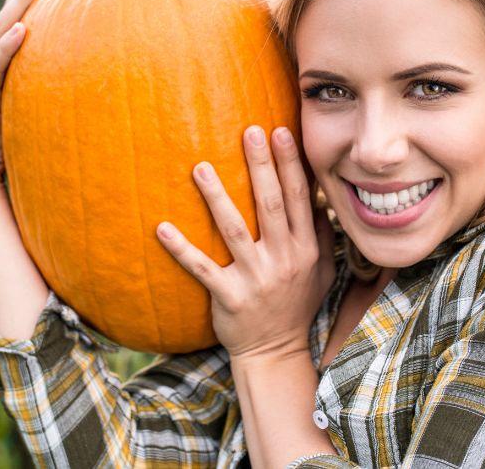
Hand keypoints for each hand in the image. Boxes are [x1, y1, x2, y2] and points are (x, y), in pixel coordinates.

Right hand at [0, 0, 71, 185]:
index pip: (21, 14)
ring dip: (22, 3)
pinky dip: (8, 46)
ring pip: (1, 28)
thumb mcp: (34, 102)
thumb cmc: (9, 136)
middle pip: (11, 11)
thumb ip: (51, 83)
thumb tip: (91, 74)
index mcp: (0, 57)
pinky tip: (23, 30)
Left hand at [155, 125, 337, 360]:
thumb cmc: (297, 304)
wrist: (276, 352)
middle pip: (271, 205)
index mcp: (305, 249)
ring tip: (201, 167)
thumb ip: (319, 233)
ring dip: (217, 198)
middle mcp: (284, 260)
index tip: (281, 131)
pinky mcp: (229, 297)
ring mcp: (256, 278)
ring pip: (234, 230)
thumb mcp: (322, 270)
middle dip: (261, 166)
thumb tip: (317, 193)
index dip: (291, 164)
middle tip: (250, 131)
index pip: (299, 198)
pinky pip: (202, 268)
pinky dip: (181, 249)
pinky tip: (162, 227)